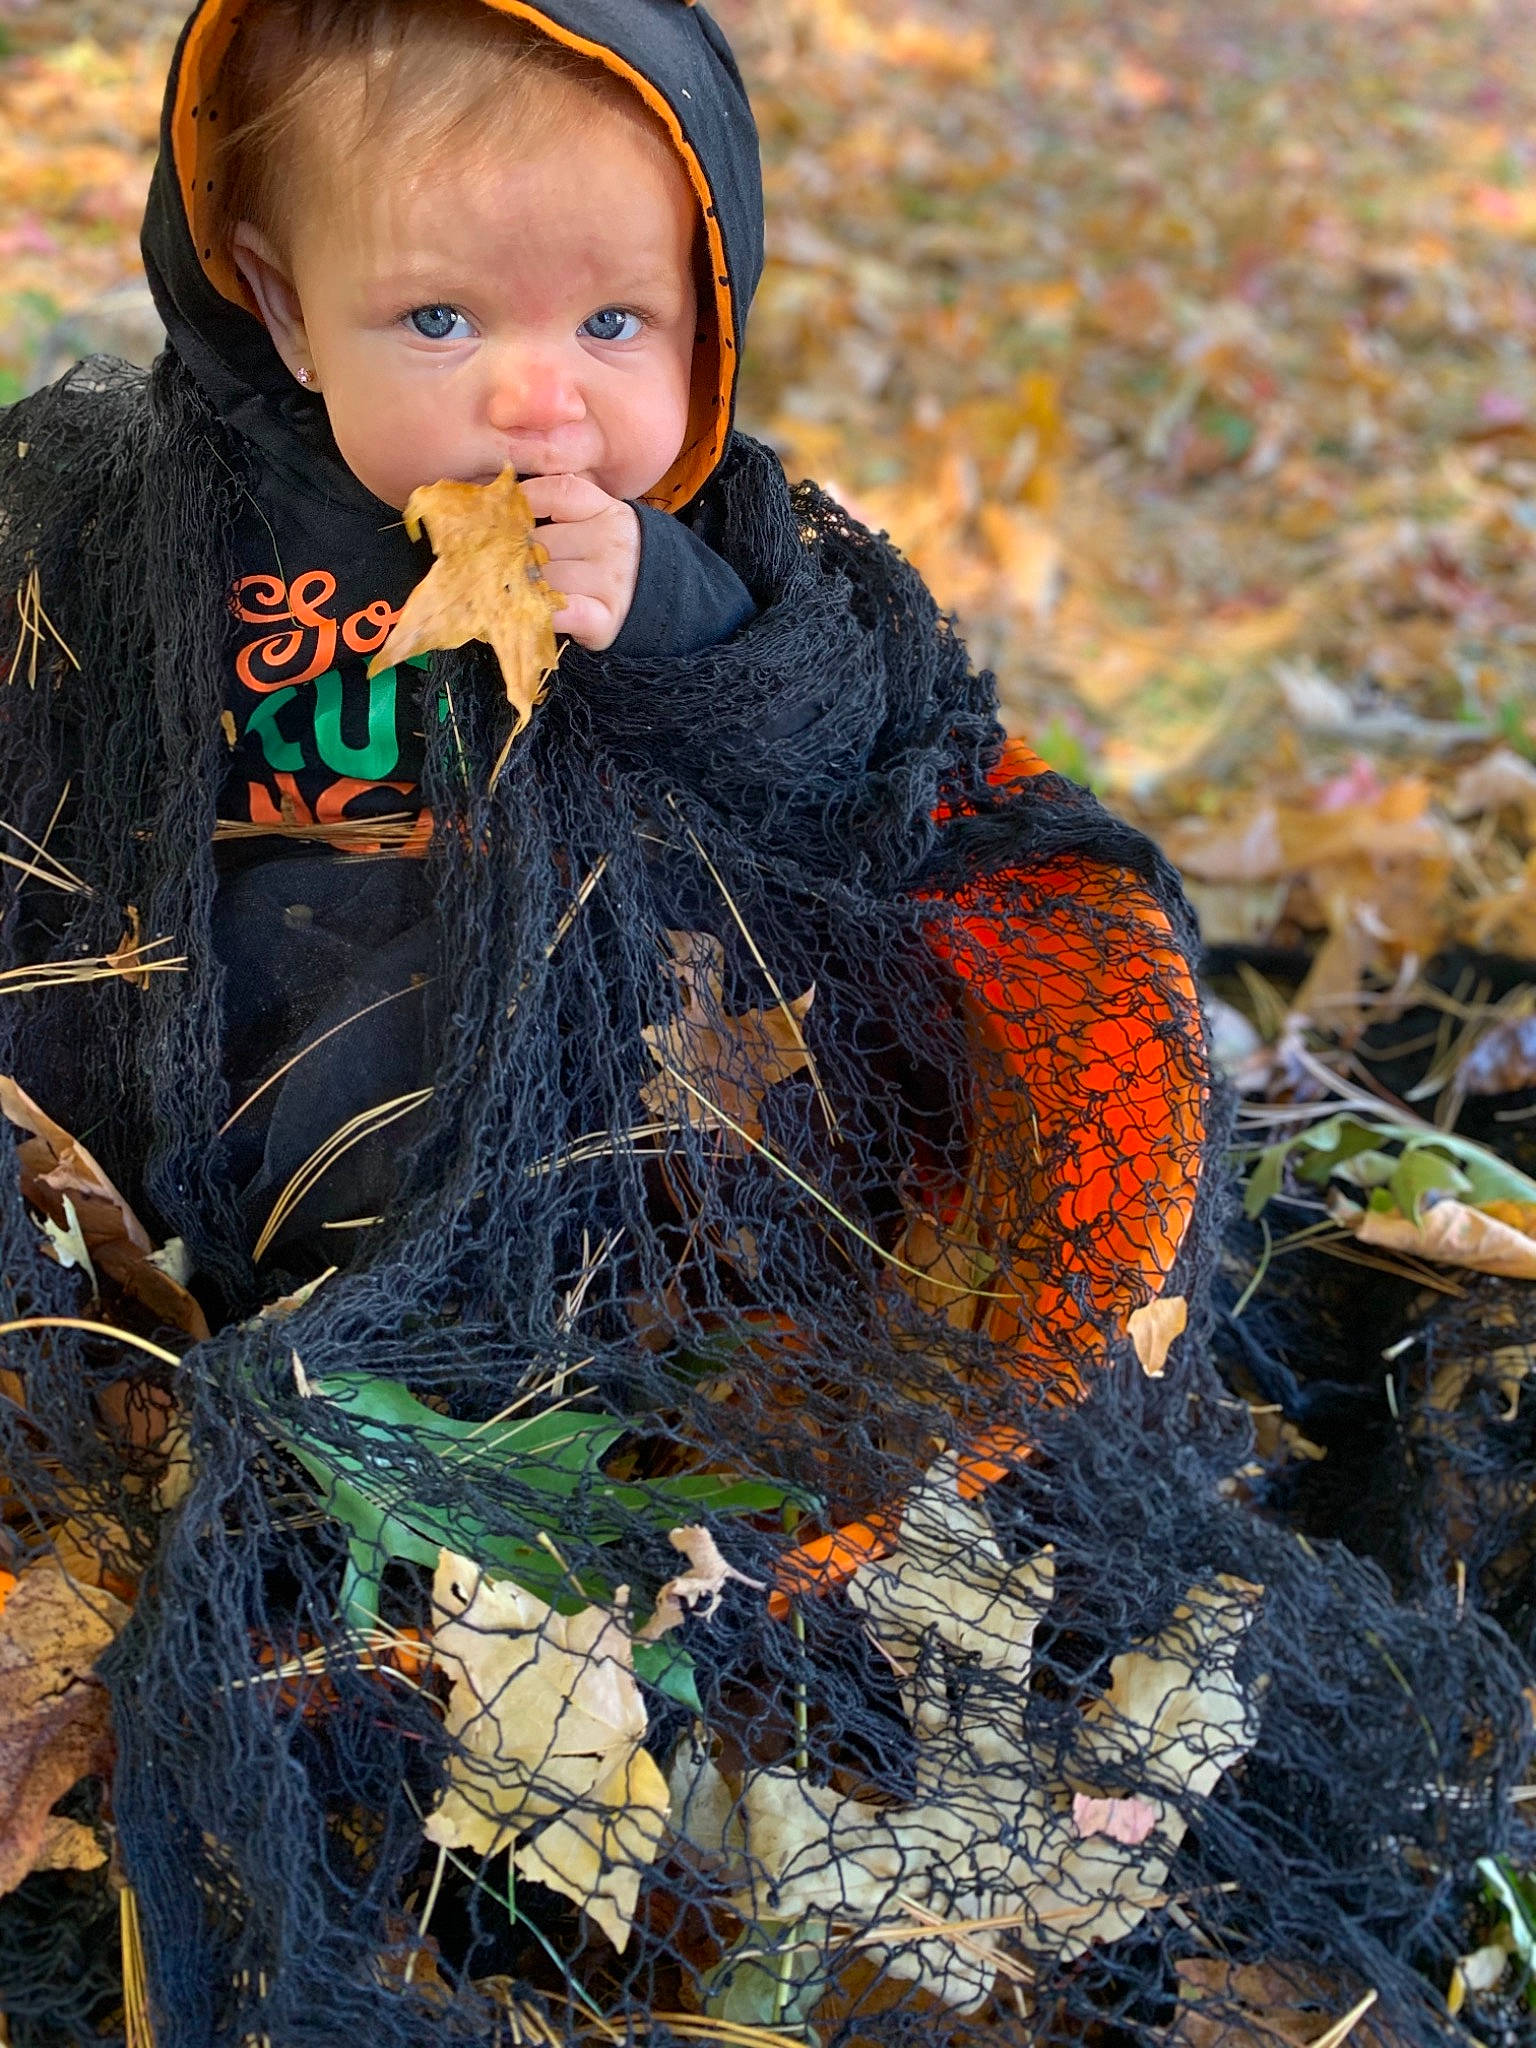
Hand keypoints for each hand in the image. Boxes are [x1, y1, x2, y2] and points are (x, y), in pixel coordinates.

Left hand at [519, 473, 641, 652]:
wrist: (658, 605)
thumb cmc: (614, 563)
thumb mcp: (600, 524)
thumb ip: (565, 510)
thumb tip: (506, 502)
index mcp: (608, 511)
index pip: (558, 492)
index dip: (525, 500)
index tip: (508, 515)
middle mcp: (612, 541)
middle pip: (541, 541)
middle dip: (521, 554)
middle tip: (513, 565)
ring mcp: (610, 581)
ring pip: (544, 577)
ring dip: (528, 587)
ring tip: (527, 591)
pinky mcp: (605, 618)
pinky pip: (559, 612)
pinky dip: (542, 612)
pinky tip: (537, 611)